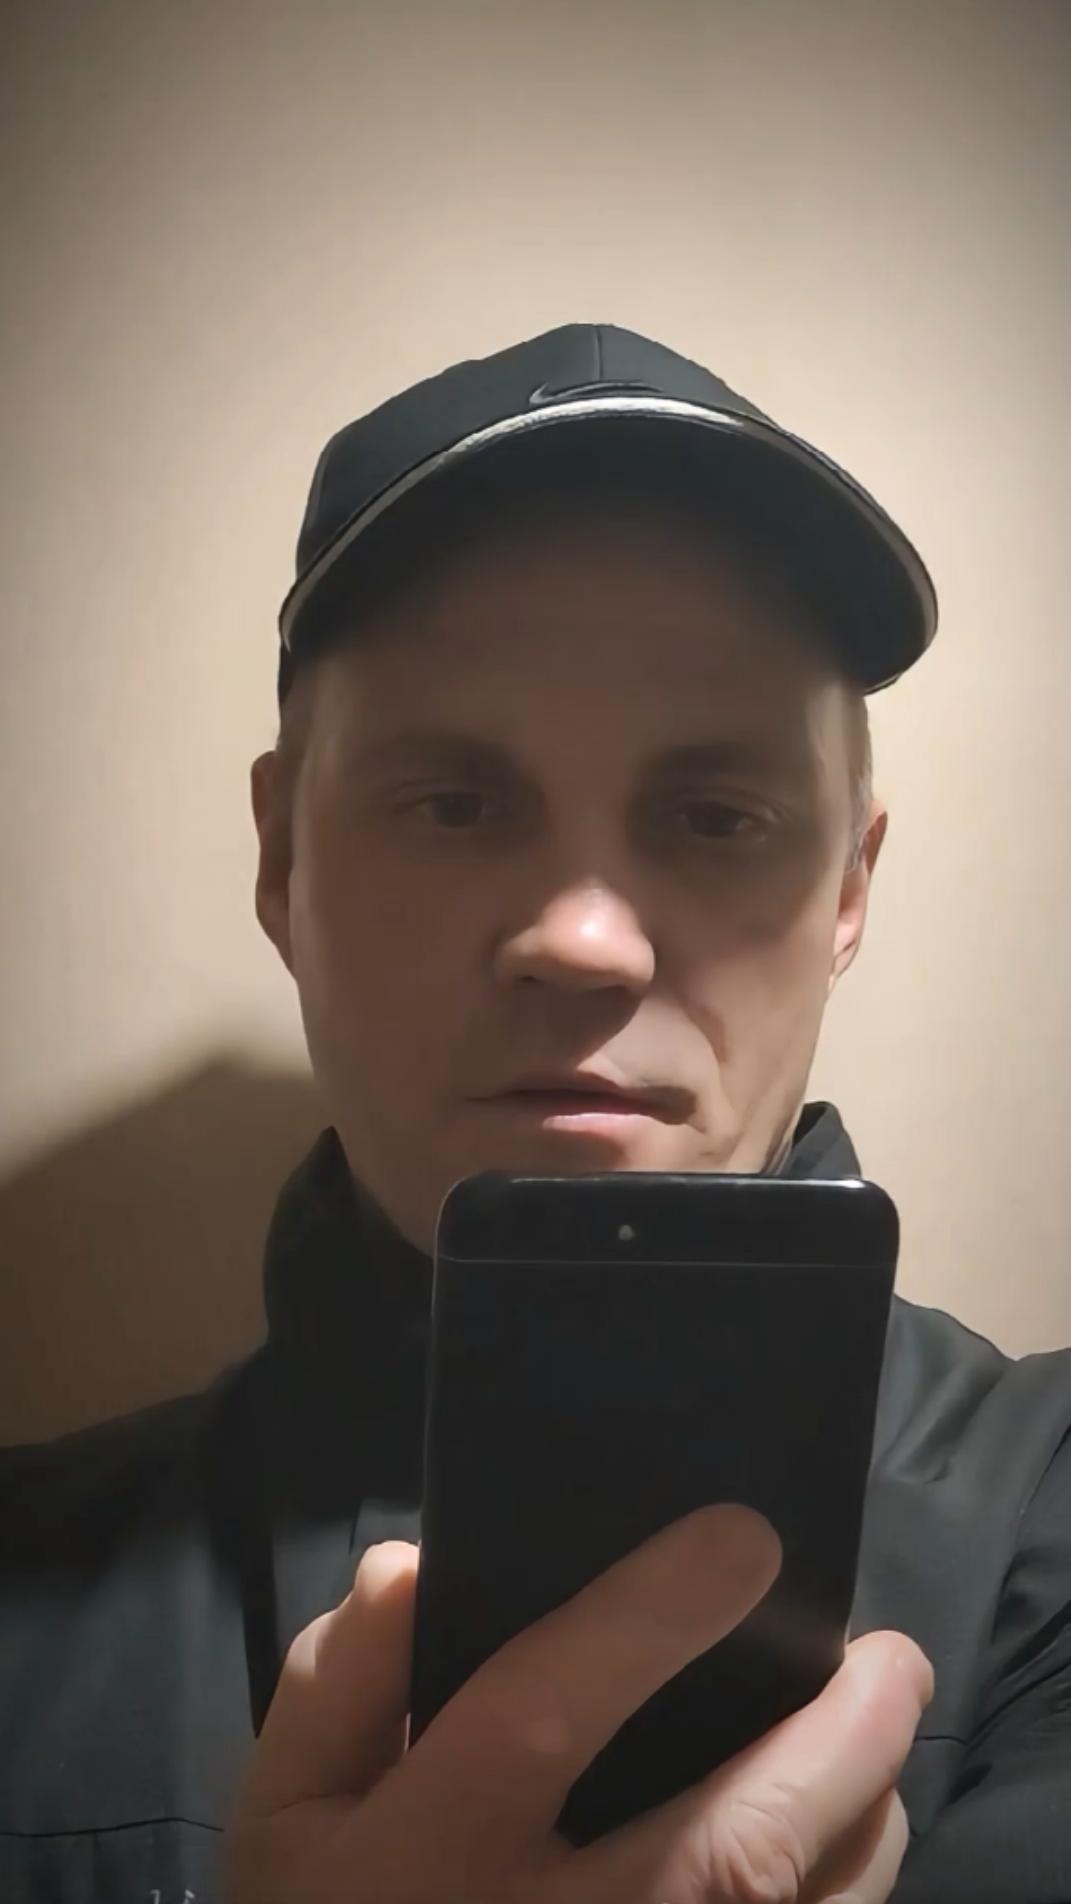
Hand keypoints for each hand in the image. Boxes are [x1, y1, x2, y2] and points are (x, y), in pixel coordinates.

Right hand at [226, 1505, 931, 1902]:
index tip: (746, 1538)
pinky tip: (848, 1838)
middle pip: (722, 1850)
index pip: (540, 1713)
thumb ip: (340, 1680)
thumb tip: (414, 1566)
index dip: (646, 1622)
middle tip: (893, 1657)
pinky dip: (839, 1900)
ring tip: (882, 1740)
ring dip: (863, 1832)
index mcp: (432, 1850)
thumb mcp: (289, 1809)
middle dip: (831, 1751)